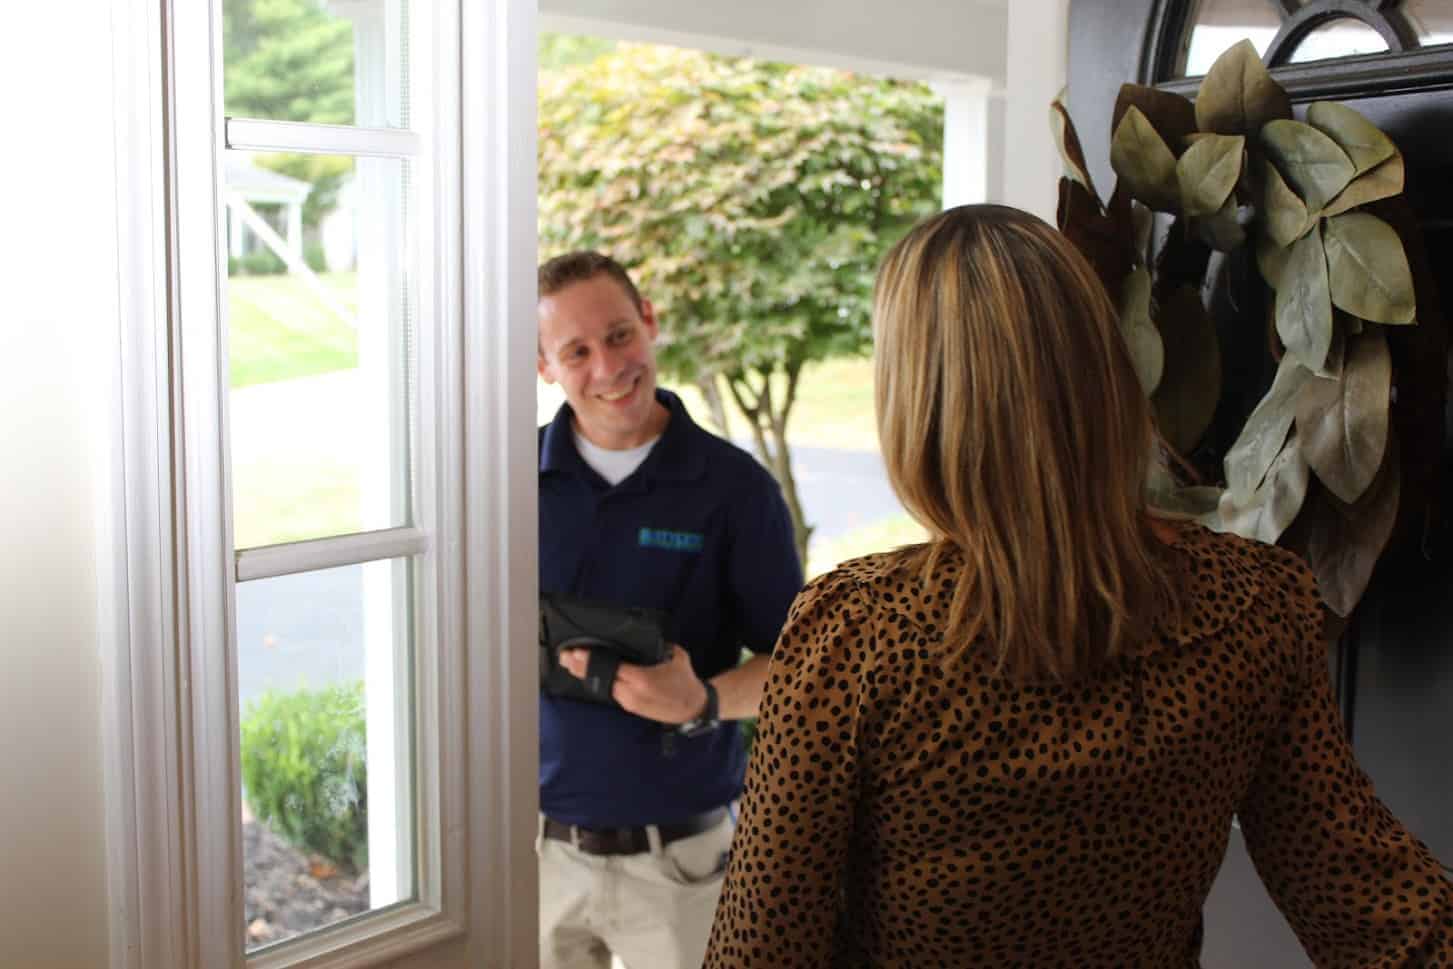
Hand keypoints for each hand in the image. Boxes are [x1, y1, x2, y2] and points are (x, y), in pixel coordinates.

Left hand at [557, 643, 707, 724]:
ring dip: (588, 676)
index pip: (611, 667)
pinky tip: (589, 675)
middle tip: (565, 657)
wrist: (694, 708)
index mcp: (643, 679)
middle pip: (601, 679)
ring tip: (572, 664)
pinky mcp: (630, 707)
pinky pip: (612, 692)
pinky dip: (600, 682)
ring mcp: (630, 703)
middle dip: (581, 668)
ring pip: (604, 687)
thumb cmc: (686, 680)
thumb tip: (641, 637)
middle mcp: (632, 693)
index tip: (576, 653)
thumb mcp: (676, 655)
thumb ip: (659, 645)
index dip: (591, 660)